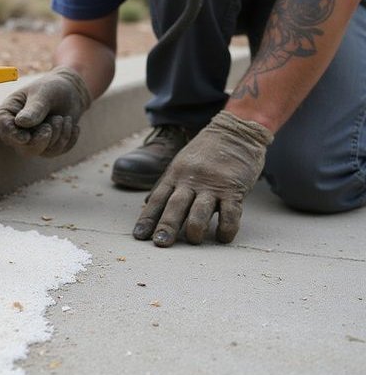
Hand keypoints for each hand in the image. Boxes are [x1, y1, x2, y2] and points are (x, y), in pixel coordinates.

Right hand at [0, 66, 91, 156]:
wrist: (70, 92)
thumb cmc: (52, 88)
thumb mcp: (45, 93)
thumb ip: (35, 107)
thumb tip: (21, 122)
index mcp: (8, 112)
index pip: (3, 126)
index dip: (12, 134)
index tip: (26, 138)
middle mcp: (15, 130)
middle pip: (22, 147)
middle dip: (42, 137)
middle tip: (58, 119)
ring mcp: (30, 141)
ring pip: (41, 151)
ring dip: (59, 135)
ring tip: (64, 118)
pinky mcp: (45, 147)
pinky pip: (56, 151)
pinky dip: (68, 139)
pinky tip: (71, 126)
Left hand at [133, 111, 272, 246]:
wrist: (235, 131)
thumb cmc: (206, 152)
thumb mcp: (180, 164)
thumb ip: (167, 185)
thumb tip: (147, 205)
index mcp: (175, 175)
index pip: (158, 199)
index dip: (147, 218)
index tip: (139, 235)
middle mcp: (191, 180)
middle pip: (175, 205)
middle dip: (166, 226)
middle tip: (160, 243)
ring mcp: (213, 184)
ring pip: (200, 211)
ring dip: (195, 229)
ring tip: (193, 241)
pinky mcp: (234, 188)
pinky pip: (230, 213)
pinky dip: (226, 228)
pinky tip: (223, 238)